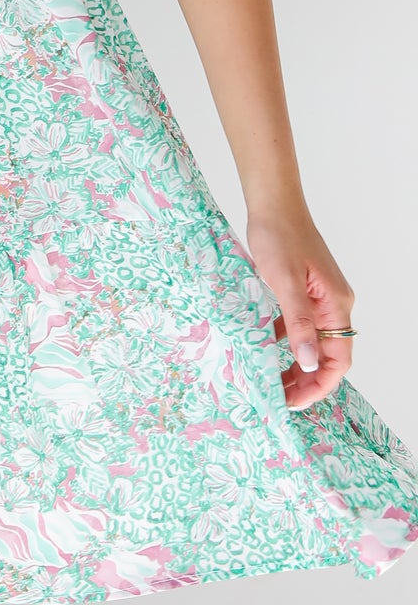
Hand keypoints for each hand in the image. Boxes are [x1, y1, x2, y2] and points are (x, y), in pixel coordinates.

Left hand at [244, 205, 355, 412]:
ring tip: (272, 381)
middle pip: (327, 354)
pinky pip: (299, 325)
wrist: (273, 203)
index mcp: (335, 304)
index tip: (293, 402)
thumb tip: (310, 363)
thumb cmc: (279, 235)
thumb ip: (298, 323)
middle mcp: (333, 303)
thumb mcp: (285, 282)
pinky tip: (265, 348)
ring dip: (295, 364)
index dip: (319, 385)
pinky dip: (285, 341)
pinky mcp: (303, 290)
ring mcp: (319, 297)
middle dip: (306, 380)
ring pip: (312, 342)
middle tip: (278, 398)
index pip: (338, 359)